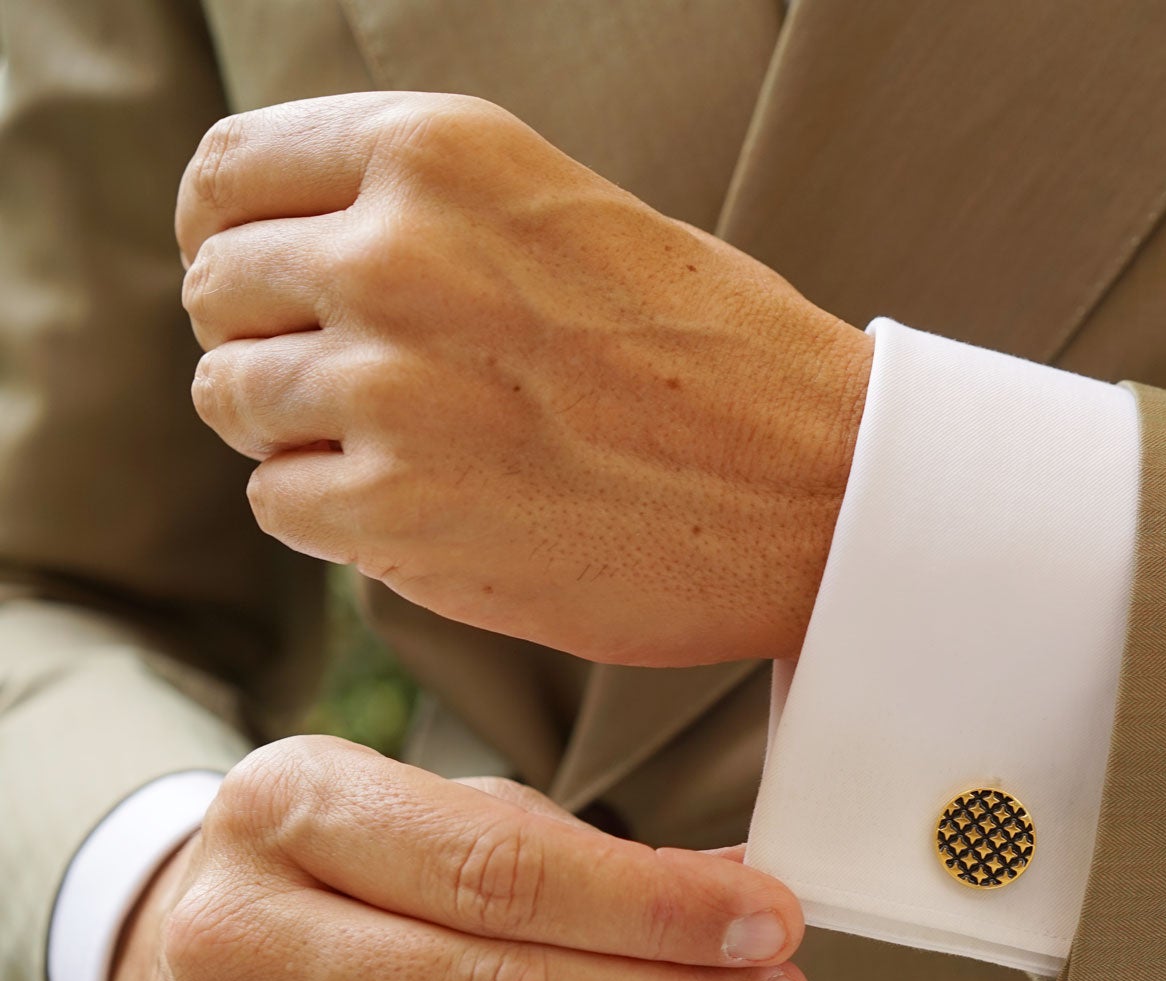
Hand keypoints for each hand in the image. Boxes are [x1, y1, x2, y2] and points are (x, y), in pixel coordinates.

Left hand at [175, 92, 872, 667]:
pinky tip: (433, 508)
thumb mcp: (568, 211)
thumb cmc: (720, 356)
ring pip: (236, 401)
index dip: (229, 232)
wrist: (820, 488)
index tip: (257, 278)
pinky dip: (336, 515)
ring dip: (301, 432)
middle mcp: (394, 253)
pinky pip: (280, 503)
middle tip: (357, 384)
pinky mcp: (396, 510)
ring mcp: (387, 386)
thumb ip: (426, 214)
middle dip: (268, 339)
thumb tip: (293, 255)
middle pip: (220, 291)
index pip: (230, 172)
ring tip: (414, 449)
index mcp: (439, 154)